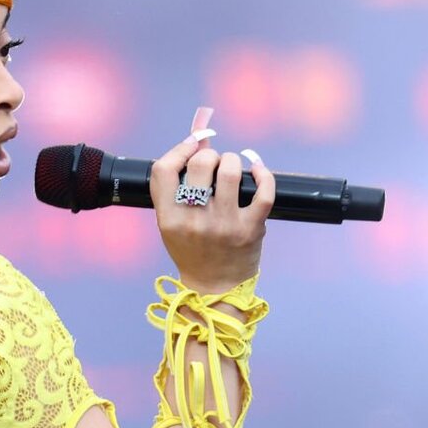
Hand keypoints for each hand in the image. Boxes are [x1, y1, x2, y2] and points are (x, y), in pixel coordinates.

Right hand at [151, 105, 275, 291]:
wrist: (215, 288)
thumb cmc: (192, 249)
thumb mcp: (171, 223)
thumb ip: (175, 188)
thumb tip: (197, 139)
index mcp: (169, 218)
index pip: (163, 169)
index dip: (179, 150)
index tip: (191, 146)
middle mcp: (194, 221)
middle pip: (200, 163)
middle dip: (210, 155)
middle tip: (214, 165)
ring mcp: (224, 225)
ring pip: (230, 171)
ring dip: (233, 160)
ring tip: (232, 168)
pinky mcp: (250, 229)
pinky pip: (263, 191)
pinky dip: (263, 173)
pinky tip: (257, 170)